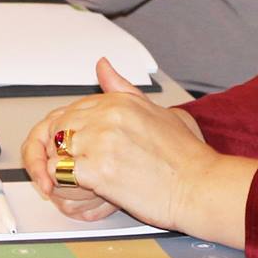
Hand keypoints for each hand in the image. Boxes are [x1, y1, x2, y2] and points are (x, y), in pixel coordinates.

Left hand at [22, 60, 243, 237]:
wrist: (201, 187)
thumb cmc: (188, 156)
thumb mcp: (158, 110)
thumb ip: (124, 89)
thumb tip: (102, 66)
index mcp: (119, 101)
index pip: (72, 109)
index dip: (67, 132)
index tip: (71, 148)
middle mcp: (107, 116)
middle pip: (59, 128)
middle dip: (59, 150)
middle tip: (71, 170)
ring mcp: (101, 142)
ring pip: (56, 151)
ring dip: (62, 170)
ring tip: (81, 182)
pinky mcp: (97, 171)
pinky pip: (60, 176)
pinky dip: (65, 187)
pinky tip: (85, 192)